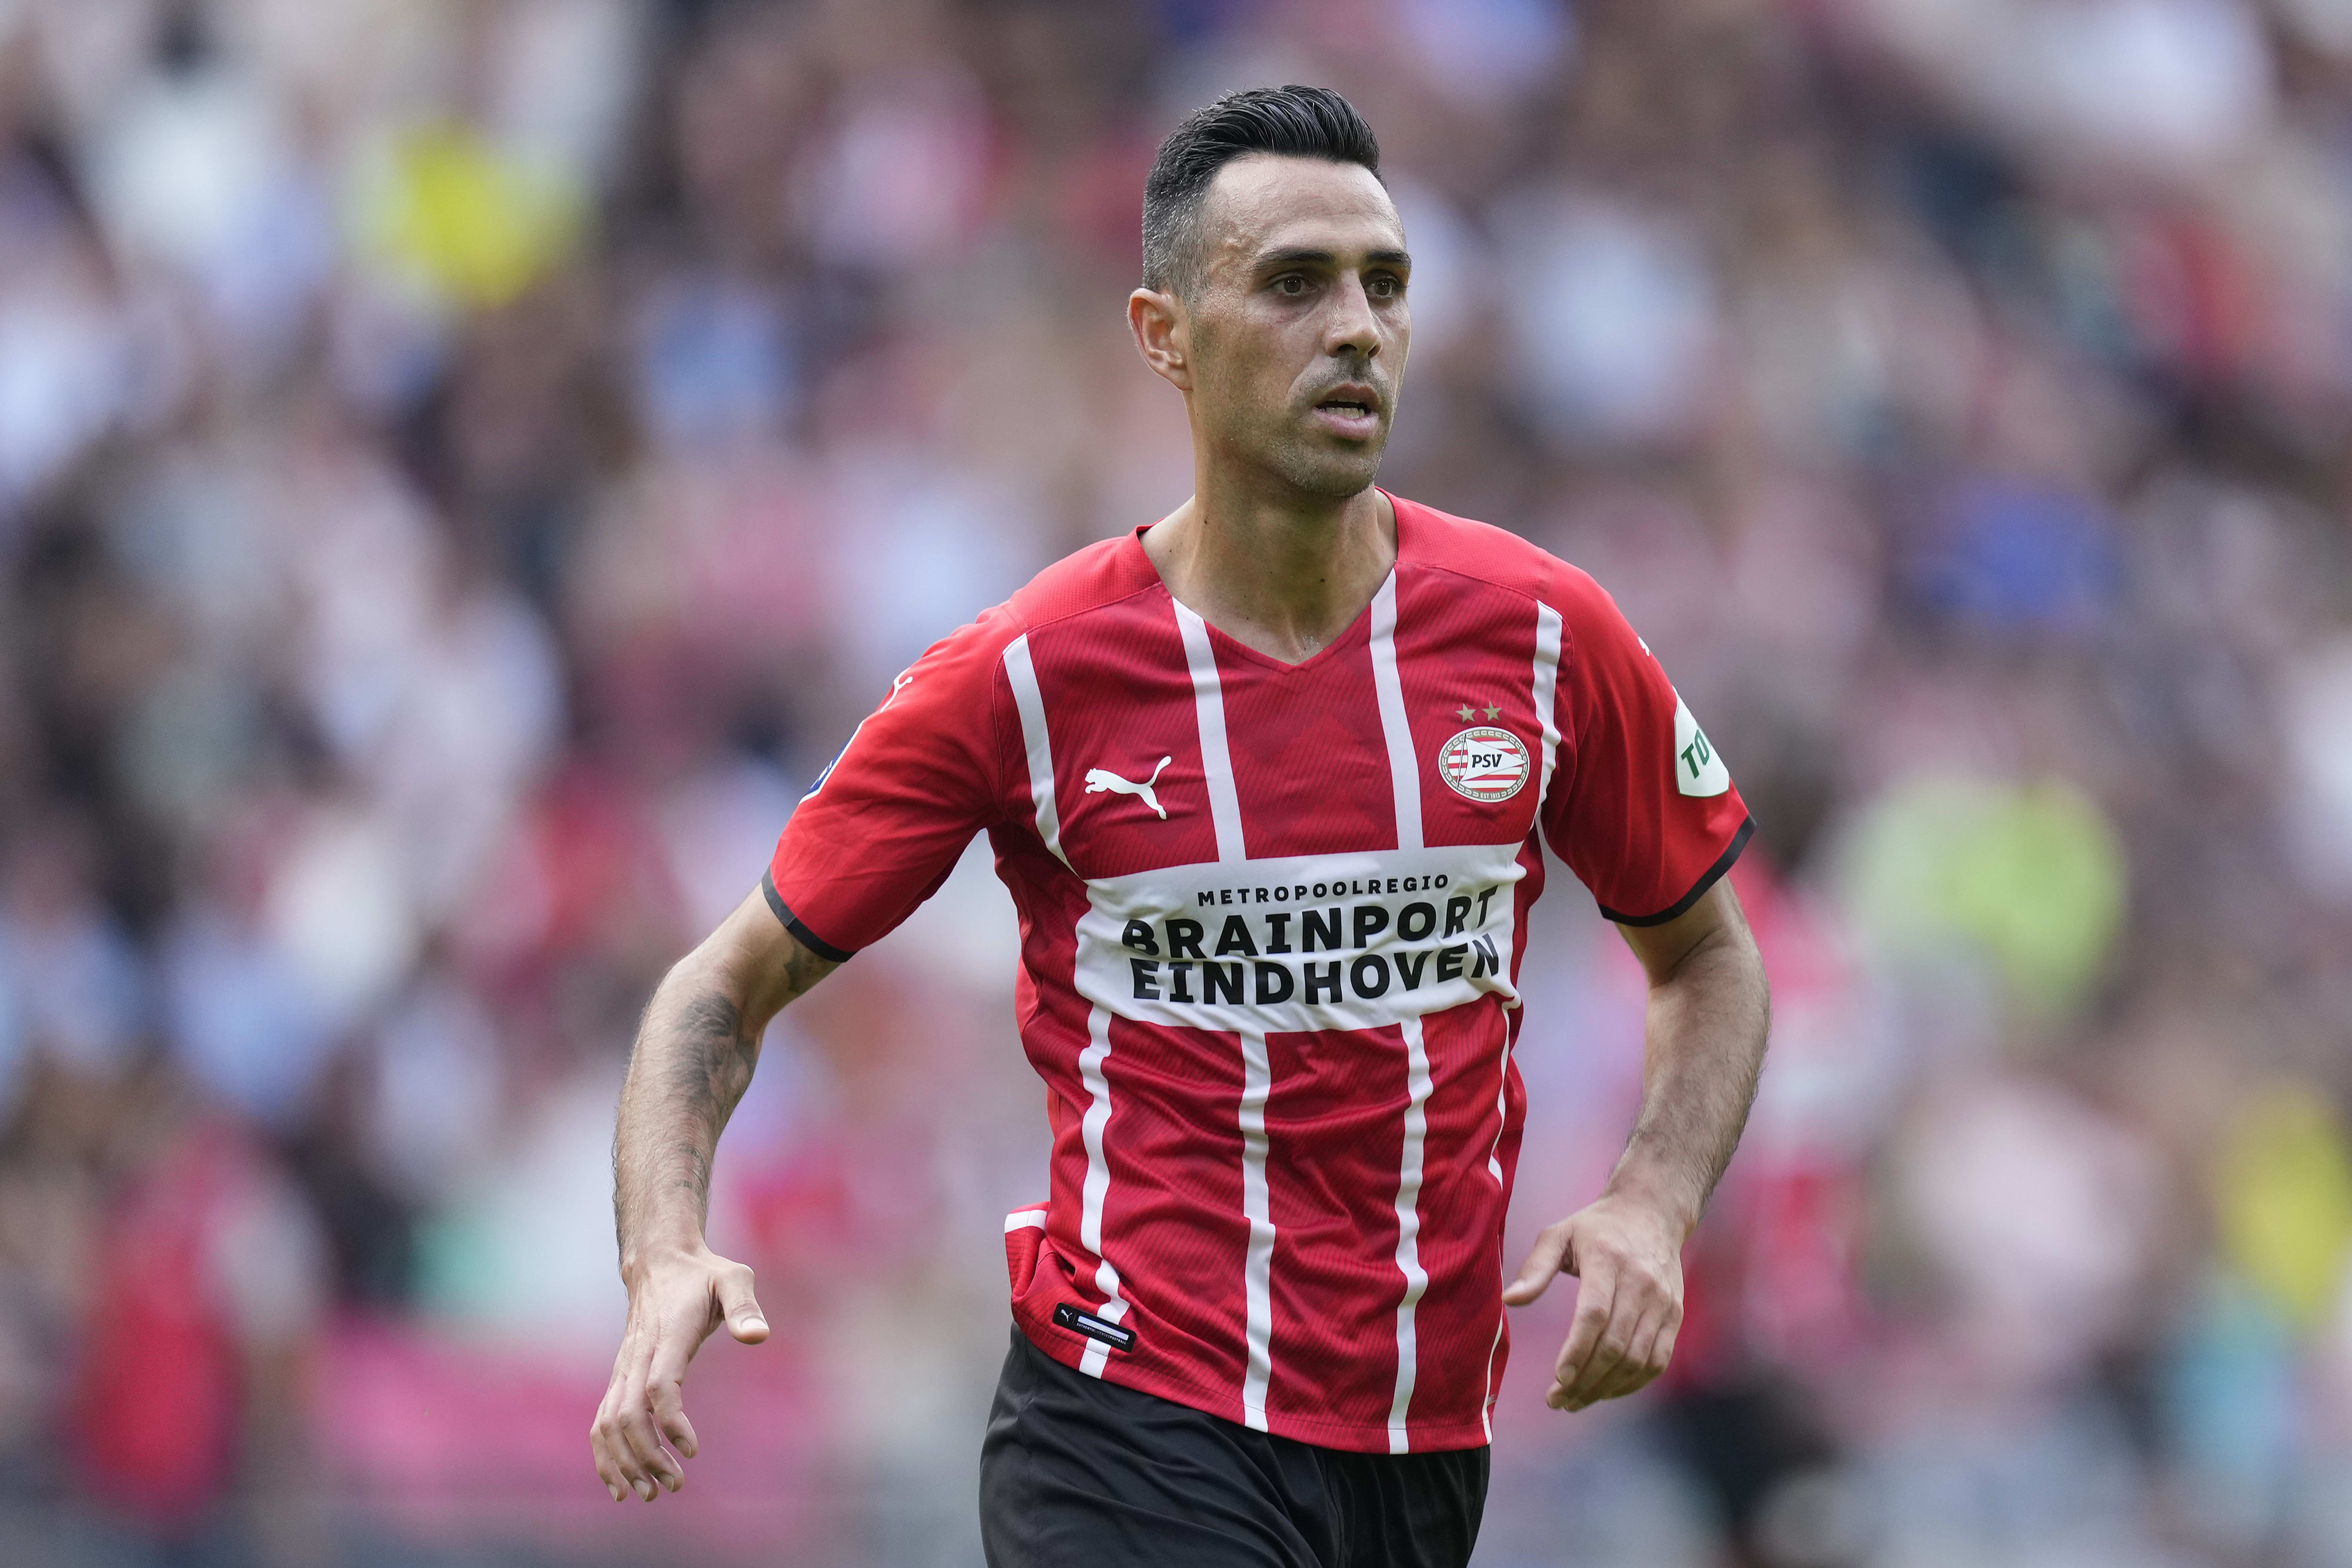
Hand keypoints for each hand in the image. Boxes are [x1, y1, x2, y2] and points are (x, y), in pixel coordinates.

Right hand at [590, 1244, 767, 1500]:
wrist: (659, 1262)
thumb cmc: (702, 1274)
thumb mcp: (733, 1278)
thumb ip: (745, 1306)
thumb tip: (758, 1336)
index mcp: (667, 1335)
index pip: (659, 1386)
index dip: (671, 1421)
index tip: (692, 1450)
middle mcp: (638, 1355)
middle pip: (627, 1414)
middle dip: (647, 1455)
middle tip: (675, 1484)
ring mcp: (623, 1368)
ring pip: (607, 1422)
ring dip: (624, 1462)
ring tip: (651, 1492)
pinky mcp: (619, 1377)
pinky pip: (602, 1421)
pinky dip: (605, 1454)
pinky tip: (621, 1484)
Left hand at [1501, 1193, 1684, 1411]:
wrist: (1651, 1213)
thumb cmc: (1595, 1227)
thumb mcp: (1558, 1234)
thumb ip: (1534, 1269)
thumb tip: (1508, 1300)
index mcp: (1608, 1259)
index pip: (1595, 1314)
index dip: (1577, 1350)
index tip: (1558, 1378)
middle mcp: (1641, 1282)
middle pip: (1615, 1344)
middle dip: (1585, 1379)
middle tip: (1557, 1400)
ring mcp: (1663, 1301)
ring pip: (1638, 1359)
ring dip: (1605, 1388)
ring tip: (1575, 1401)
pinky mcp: (1675, 1315)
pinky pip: (1657, 1361)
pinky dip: (1632, 1384)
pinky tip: (1605, 1391)